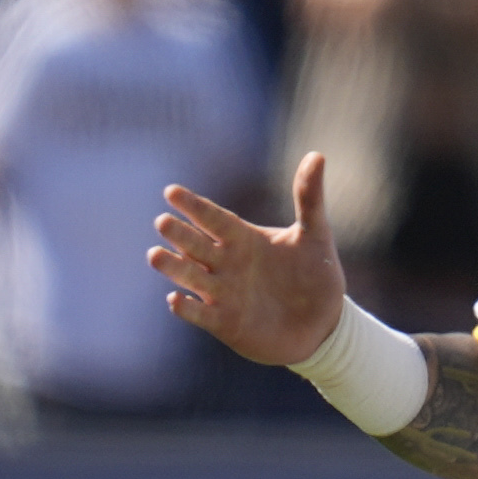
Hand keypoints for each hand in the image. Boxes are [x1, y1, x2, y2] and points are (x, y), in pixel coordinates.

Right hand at [153, 151, 347, 367]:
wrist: (323, 323)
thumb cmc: (316, 274)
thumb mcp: (315, 234)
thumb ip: (309, 197)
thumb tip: (317, 155)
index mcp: (245, 239)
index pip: (214, 218)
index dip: (194, 206)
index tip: (171, 191)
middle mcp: (228, 263)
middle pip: (196, 245)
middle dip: (179, 234)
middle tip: (163, 222)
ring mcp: (224, 293)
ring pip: (191, 277)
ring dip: (173, 267)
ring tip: (154, 256)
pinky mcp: (225, 323)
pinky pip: (201, 314)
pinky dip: (187, 308)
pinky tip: (175, 299)